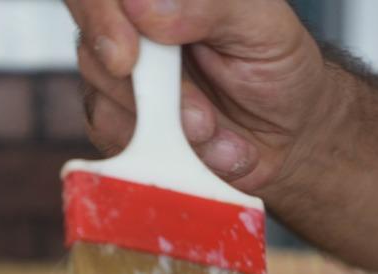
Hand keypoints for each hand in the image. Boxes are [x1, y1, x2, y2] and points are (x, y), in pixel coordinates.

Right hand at [64, 0, 332, 193]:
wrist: (285, 134)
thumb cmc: (274, 68)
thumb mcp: (262, 26)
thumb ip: (209, 7)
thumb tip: (143, 5)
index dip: (100, 18)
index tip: (125, 60)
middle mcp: (129, 27)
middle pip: (92, 49)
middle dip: (145, 95)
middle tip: (201, 123)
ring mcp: (118, 78)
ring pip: (104, 100)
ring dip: (170, 131)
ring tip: (219, 134)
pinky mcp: (117, 123)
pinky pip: (117, 141)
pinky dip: (167, 154)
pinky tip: (207, 150)